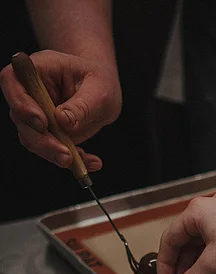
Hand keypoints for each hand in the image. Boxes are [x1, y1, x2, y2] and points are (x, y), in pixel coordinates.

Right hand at [0, 49, 121, 169]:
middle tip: (65, 155)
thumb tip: (63, 121)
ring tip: (80, 160)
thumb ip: (82, 106)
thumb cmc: (99, 81)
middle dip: (42, 140)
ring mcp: (36, 114)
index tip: (43, 123)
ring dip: (53, 154)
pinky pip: (49, 151)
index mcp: (40, 69)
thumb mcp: (100, 91)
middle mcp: (31, 92)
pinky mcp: (46, 133)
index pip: (12, 80)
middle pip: (20, 117)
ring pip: (31, 139)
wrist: (103, 93)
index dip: (21, 103)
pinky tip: (89, 162)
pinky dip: (70, 161)